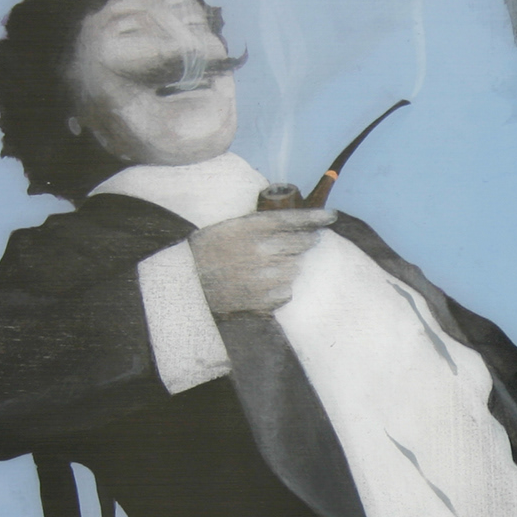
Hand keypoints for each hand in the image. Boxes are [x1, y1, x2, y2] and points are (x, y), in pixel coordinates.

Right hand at [188, 207, 336, 314]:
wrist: (185, 283)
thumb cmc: (207, 252)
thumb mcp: (231, 228)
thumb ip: (262, 227)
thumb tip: (296, 228)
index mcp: (253, 227)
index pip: (296, 219)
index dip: (317, 218)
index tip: (331, 217)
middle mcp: (264, 249)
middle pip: (303, 243)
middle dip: (305, 242)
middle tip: (300, 244)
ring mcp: (266, 275)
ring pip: (297, 268)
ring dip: (290, 267)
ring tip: (268, 269)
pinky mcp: (265, 299)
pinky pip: (287, 291)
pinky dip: (280, 289)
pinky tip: (263, 286)